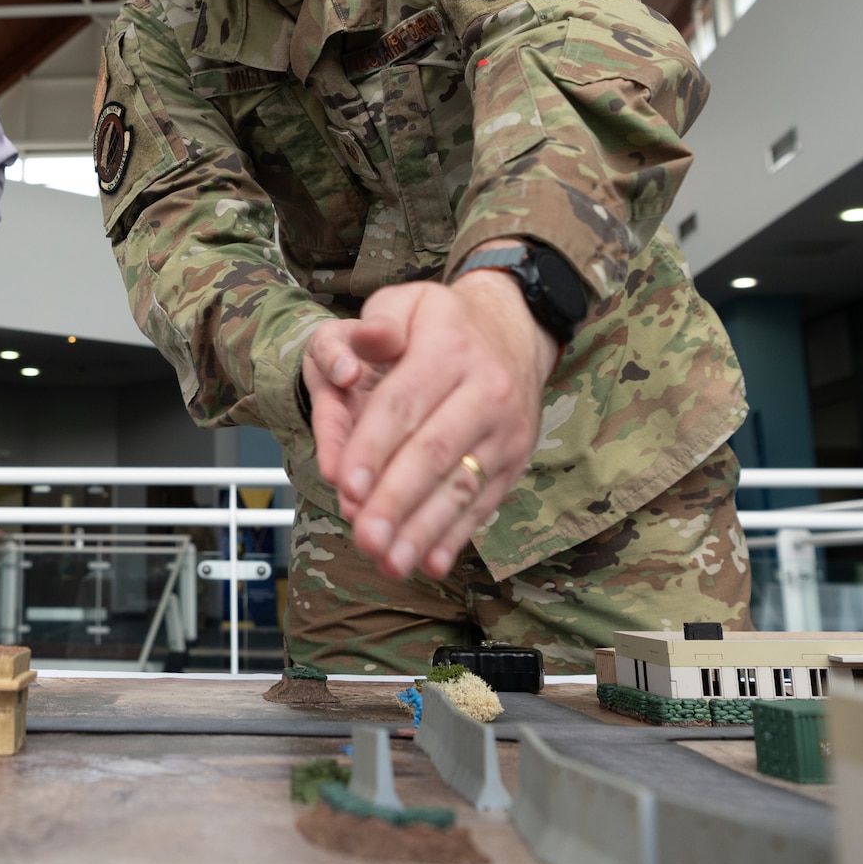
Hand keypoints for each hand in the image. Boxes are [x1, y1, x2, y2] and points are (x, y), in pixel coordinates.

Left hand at [314, 262, 559, 582]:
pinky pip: (484, 503)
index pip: (404, 405)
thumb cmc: (443, 321)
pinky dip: (456, 537)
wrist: (516, 329)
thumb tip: (356, 352)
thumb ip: (377, 323)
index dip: (374, 448)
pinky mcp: (514, 461)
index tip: (346, 486)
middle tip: (364, 537)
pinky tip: (429, 563)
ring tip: (391, 562)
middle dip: (396, 500)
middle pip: (434, 453)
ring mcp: (505, 431)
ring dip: (424, 530)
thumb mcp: (408, 301)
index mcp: (449, 350)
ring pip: (462, 486)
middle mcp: (485, 393)